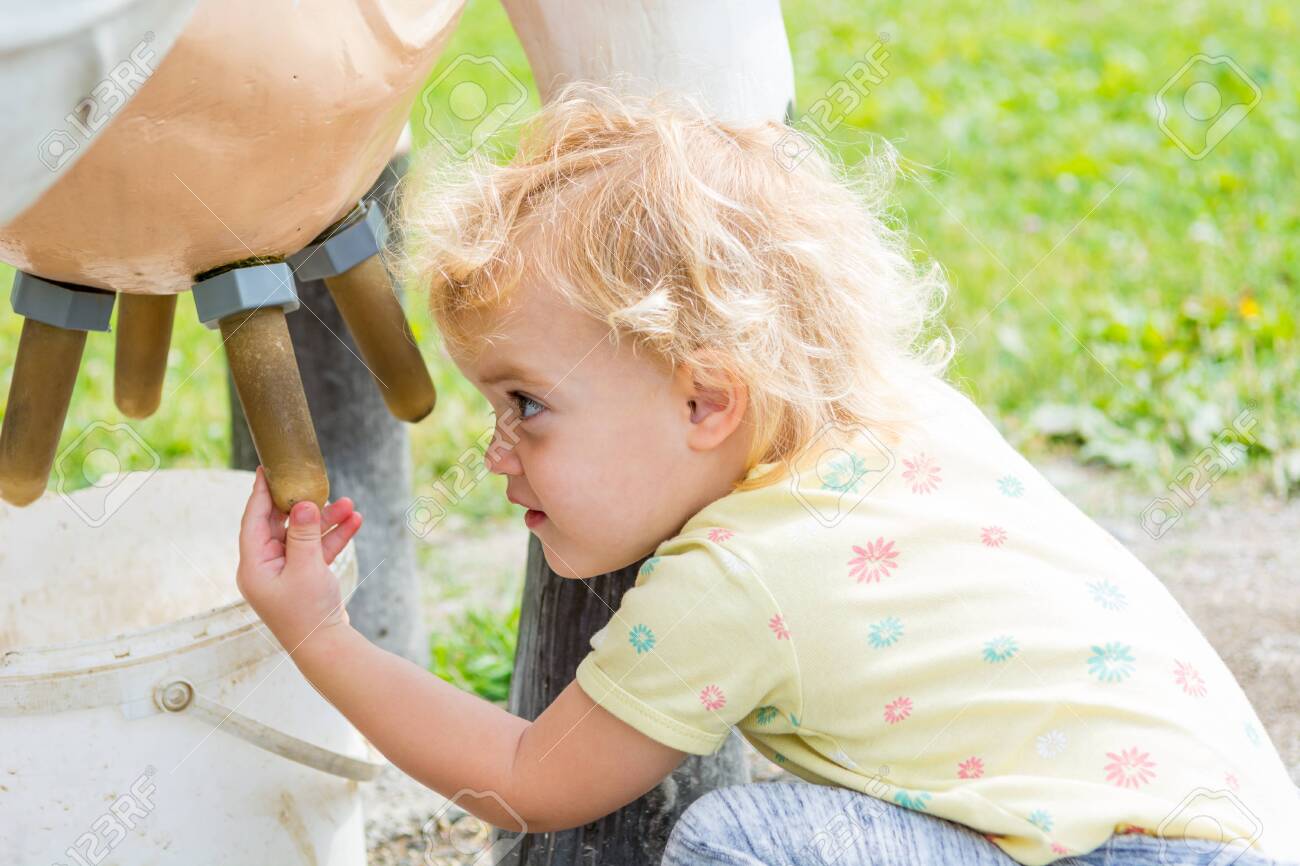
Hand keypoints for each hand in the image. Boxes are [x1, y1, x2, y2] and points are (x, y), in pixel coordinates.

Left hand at [236, 465, 363, 654]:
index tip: (266, 469)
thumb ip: (305, 533)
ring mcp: (286, 573)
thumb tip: (303, 504)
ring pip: (305, 536)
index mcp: (254, 565)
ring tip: (349, 504)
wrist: (327, 649)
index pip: (254, 520)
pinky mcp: (305, 579)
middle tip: (318, 483)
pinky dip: (334, 538)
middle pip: (281, 525)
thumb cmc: (308, 613)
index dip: (260, 493)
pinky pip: (317, 551)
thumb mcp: (307, 568)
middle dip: (305, 506)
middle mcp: (266, 567)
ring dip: (326, 521)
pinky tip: (354, 522)